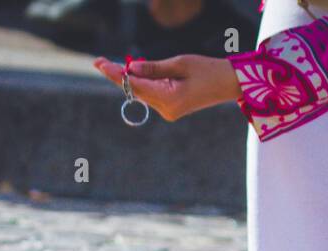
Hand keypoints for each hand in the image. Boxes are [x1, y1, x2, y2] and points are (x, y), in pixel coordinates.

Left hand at [93, 55, 241, 121]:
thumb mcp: (180, 63)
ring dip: (128, 79)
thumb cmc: (207, 70)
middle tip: (100, 62)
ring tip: (110, 64)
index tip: (101, 65)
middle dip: (118, 76)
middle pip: (135, 91)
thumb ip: (154, 67)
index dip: (117, 74)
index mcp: (170, 99)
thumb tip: (131, 68)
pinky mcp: (169, 109)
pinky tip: (130, 71)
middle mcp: (166, 110)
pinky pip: (150, 94)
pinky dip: (141, 83)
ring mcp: (167, 112)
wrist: (227, 84)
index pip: (136, 85)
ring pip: (141, 93)